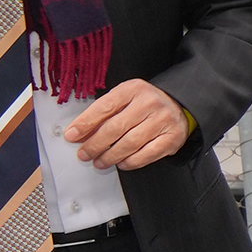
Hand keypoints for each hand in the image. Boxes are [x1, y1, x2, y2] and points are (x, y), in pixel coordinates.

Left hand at [60, 79, 192, 173]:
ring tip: (100, 161)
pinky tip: (121, 163)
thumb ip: (102, 113)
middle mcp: (150, 103)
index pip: (104, 107)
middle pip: (115, 128)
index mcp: (133, 89)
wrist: (179, 103)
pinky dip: (131, 162)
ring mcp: (163, 121)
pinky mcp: (172, 138)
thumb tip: (79, 133)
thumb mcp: (123, 99)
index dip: (85, 123)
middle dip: (95, 144)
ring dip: (110, 156)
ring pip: (130, 144)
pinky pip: (147, 154)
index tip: (72, 136)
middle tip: (84, 154)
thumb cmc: (145, 103)